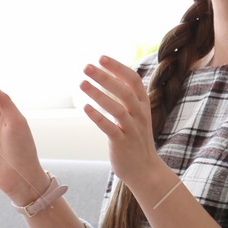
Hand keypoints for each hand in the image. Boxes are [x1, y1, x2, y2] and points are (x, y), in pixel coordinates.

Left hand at [78, 54, 165, 189]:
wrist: (145, 170)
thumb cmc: (134, 138)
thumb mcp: (135, 114)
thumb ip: (125, 97)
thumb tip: (108, 76)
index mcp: (143, 104)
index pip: (133, 80)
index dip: (118, 67)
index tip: (101, 57)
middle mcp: (140, 114)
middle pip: (124, 91)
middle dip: (105, 77)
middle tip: (86, 67)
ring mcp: (132, 129)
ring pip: (117, 108)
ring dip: (99, 95)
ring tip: (82, 83)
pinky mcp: (123, 143)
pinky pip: (110, 128)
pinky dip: (98, 117)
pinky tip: (85, 108)